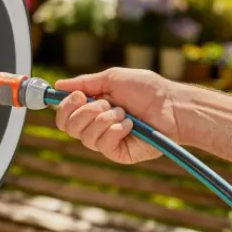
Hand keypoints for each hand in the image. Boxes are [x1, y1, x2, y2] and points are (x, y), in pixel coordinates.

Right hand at [54, 68, 178, 164]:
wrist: (172, 106)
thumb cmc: (148, 90)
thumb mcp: (112, 78)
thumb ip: (84, 82)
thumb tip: (59, 85)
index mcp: (92, 108)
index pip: (65, 115)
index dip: (65, 106)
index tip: (77, 96)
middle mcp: (96, 125)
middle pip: (68, 127)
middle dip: (85, 112)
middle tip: (104, 102)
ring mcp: (106, 140)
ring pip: (84, 136)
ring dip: (104, 119)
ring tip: (124, 112)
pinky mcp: (118, 153)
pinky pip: (102, 144)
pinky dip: (115, 130)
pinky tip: (131, 125)